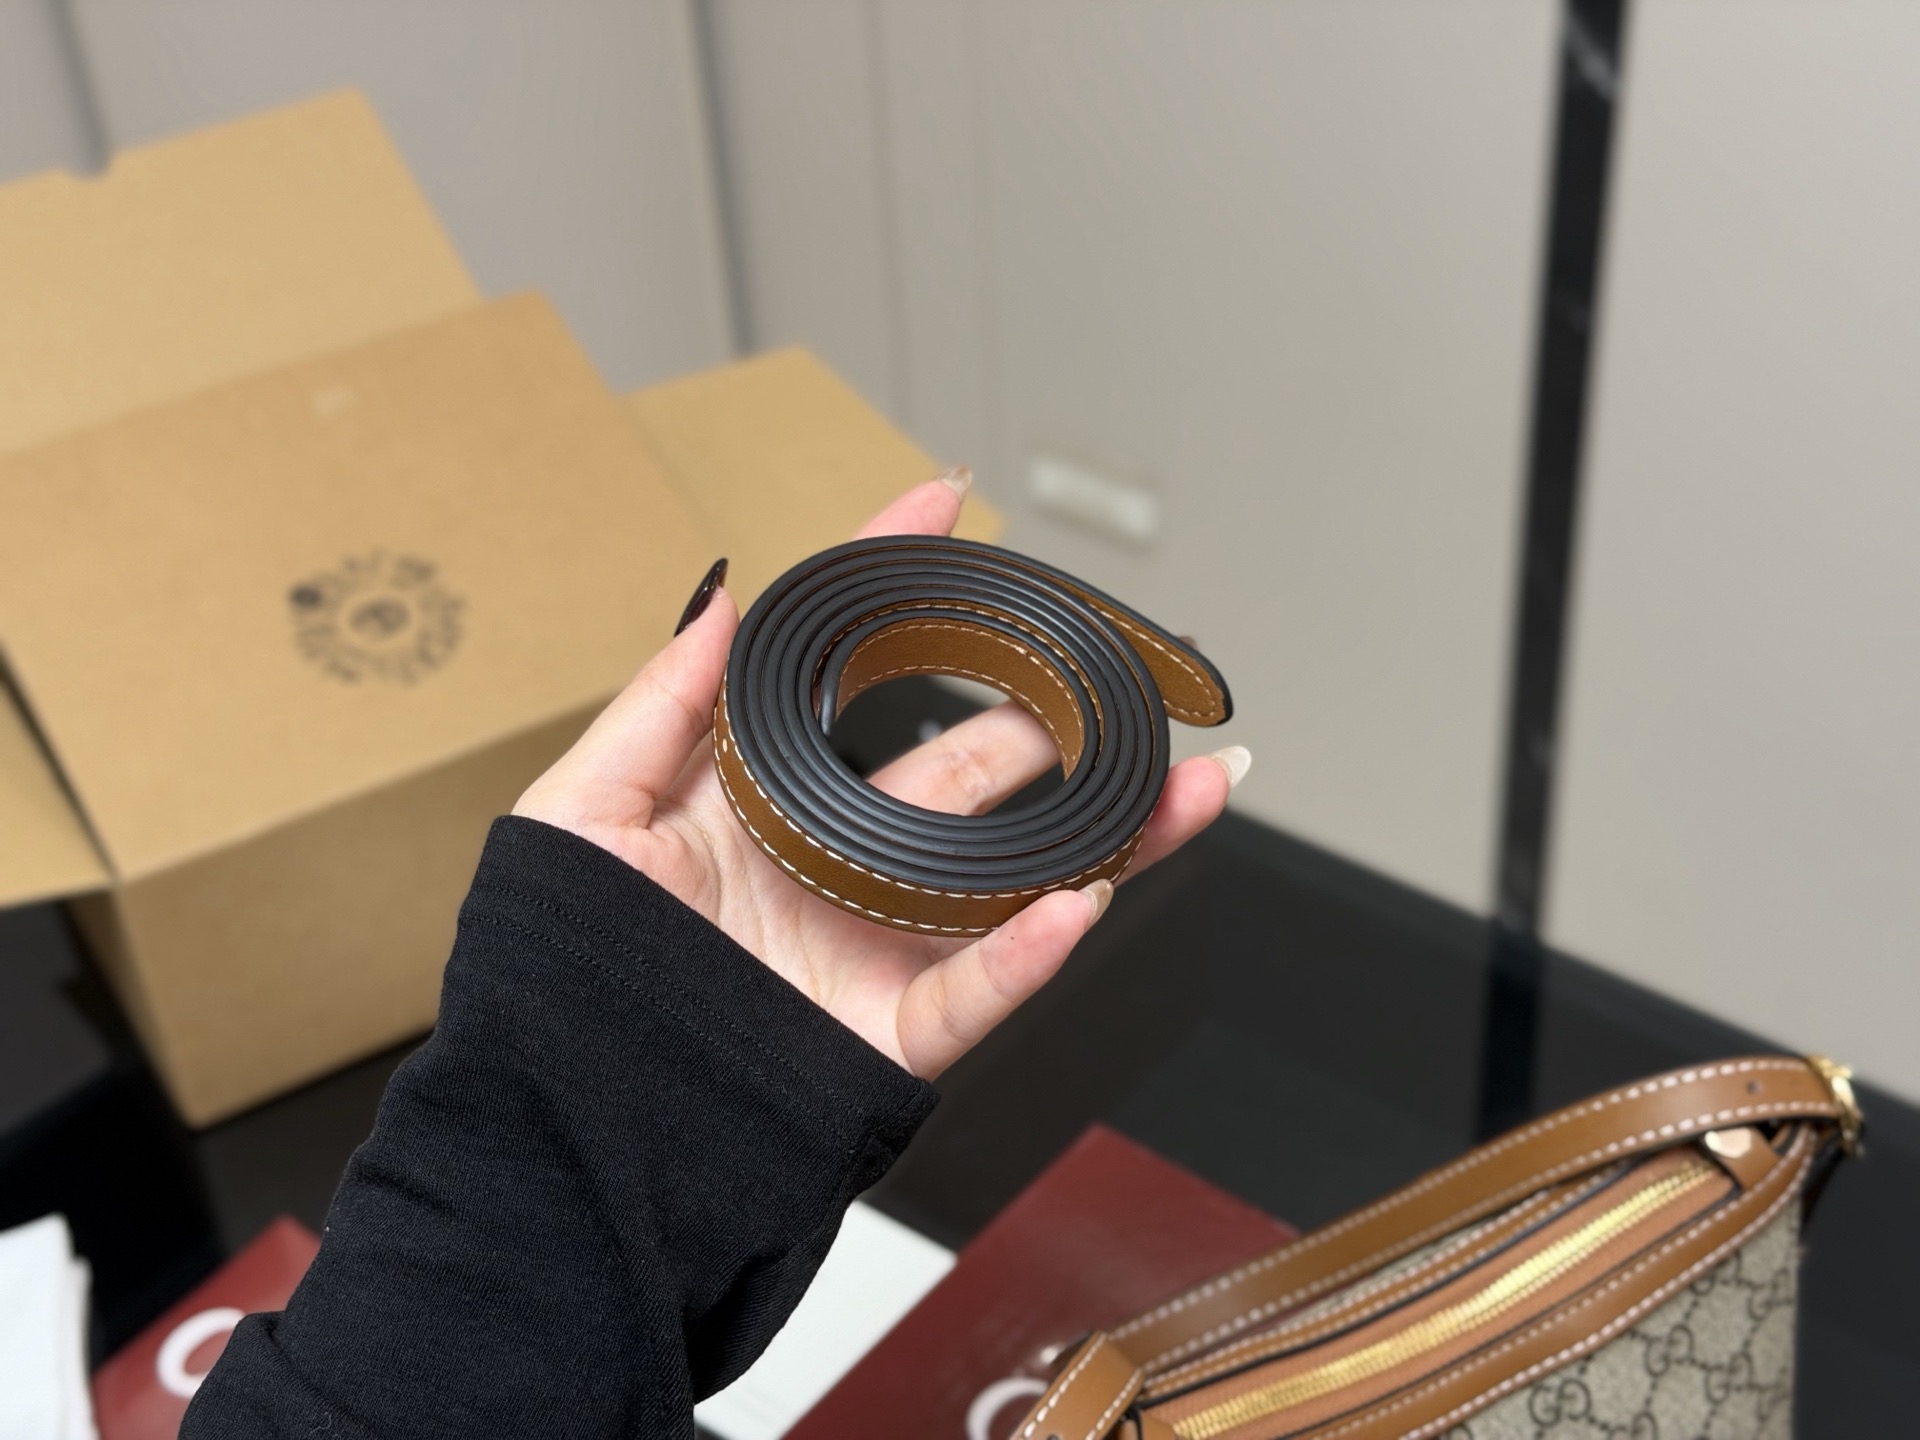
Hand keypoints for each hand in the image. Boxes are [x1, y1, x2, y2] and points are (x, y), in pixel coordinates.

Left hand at [514, 473, 1247, 1077]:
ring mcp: (874, 948)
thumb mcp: (581, 816)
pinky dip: (1034, 951)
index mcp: (768, 804)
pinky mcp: (889, 1037)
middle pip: (970, 774)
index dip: (897, 586)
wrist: (561, 1131)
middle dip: (1049, 715)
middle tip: (1108, 670)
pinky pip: (978, 990)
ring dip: (1109, 833)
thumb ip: (658, 706)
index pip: (852, 676)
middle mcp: (838, 866)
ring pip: (1015, 878)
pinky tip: (1082, 899)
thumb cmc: (554, 976)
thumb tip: (717, 596)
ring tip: (1183, 781)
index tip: (944, 500)